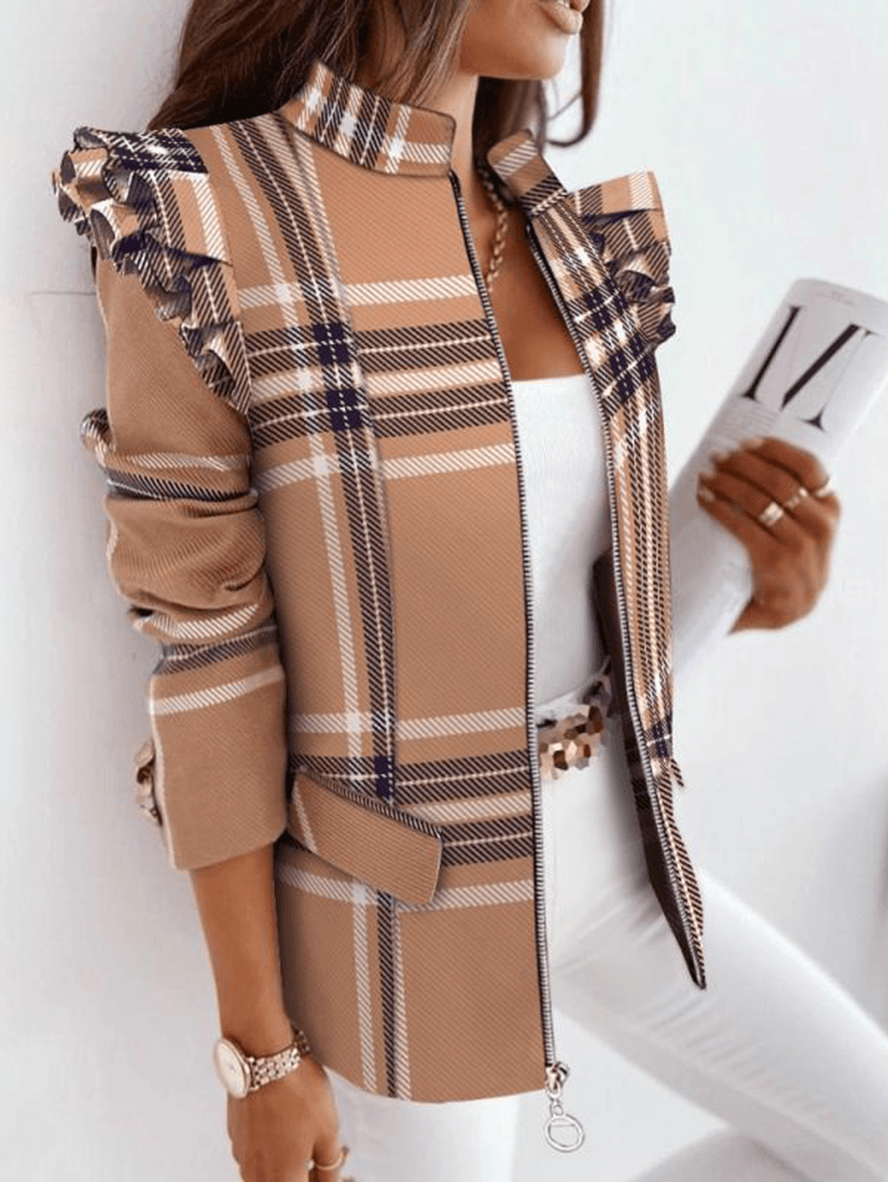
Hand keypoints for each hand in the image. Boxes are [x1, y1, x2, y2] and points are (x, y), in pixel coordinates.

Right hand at [226, 1053, 351, 1181]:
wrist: (263, 1055)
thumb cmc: (297, 1090)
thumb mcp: (329, 1131)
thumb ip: (329, 1165)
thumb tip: (331, 1179)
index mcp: (282, 1180)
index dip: (324, 1181)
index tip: (336, 1171)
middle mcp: (256, 1174)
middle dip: (307, 1174)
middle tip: (325, 1157)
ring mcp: (242, 1154)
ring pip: (270, 1171)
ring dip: (290, 1162)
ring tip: (309, 1137)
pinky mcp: (236, 1134)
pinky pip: (258, 1151)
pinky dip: (274, 1145)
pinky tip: (288, 1123)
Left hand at [695, 435, 840, 632]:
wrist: (787, 610)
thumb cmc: (788, 559)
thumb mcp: (803, 528)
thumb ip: (792, 499)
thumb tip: (752, 455)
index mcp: (831, 509)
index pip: (808, 466)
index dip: (776, 449)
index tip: (746, 442)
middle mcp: (821, 527)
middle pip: (778, 481)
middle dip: (743, 464)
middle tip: (716, 457)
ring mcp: (800, 548)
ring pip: (759, 501)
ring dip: (728, 483)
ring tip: (706, 476)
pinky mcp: (775, 565)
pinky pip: (743, 527)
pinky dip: (720, 509)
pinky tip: (704, 499)